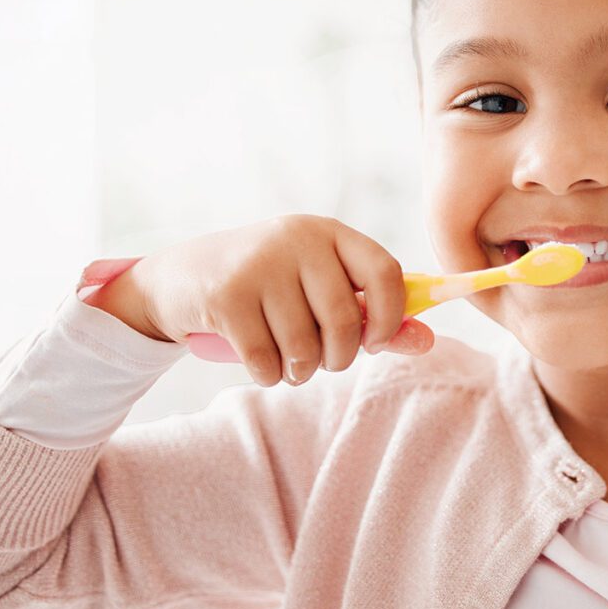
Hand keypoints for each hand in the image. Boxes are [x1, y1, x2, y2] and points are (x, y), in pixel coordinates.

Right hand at [114, 214, 434, 384]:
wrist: (180, 278)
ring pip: (304, 346)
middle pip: (345, 319)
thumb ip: (376, 315)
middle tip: (324, 361)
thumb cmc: (269, 287)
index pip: (386, 272)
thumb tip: (427, 341)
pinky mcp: (225, 296)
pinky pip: (266, 360)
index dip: (392, 317)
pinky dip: (269, 375)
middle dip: (340, 356)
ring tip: (289, 362)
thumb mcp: (320, 287)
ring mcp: (259, 265)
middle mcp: (298, 240)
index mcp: (331, 233)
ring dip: (301, 370)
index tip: (376, 342)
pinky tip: (261, 361)